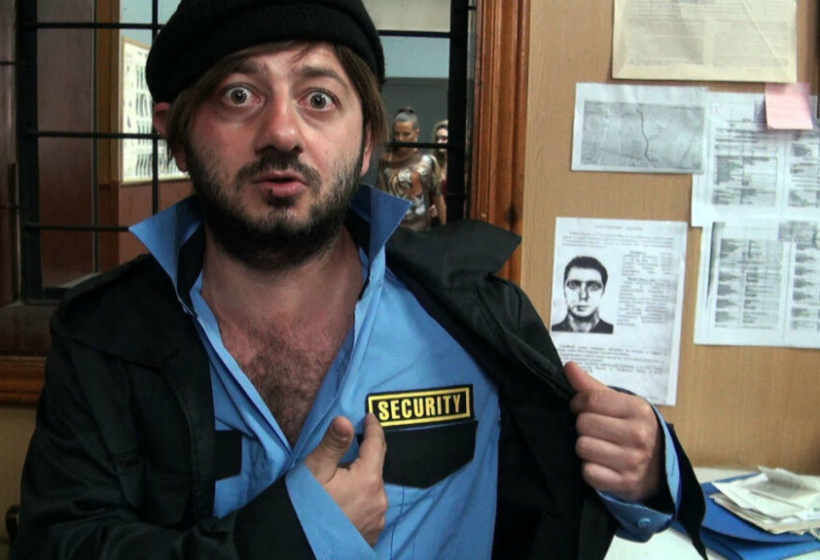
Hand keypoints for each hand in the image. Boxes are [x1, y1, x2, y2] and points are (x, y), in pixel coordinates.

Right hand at [303, 414, 387, 544]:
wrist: (300, 549)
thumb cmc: (306, 507)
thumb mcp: (315, 471)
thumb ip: (333, 444)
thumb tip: (345, 420)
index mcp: (369, 479)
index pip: (377, 444)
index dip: (373, 427)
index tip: (370, 416)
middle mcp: (380, 500)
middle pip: (376, 468)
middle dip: (365, 455)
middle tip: (348, 448)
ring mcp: (378, 520)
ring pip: (373, 489)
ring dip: (363, 480)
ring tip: (343, 479)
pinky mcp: (372, 535)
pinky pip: (371, 508)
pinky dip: (362, 499)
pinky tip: (346, 501)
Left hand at [566, 361, 663, 502]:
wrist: (657, 468)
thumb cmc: (632, 428)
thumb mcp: (620, 404)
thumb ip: (591, 387)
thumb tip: (569, 366)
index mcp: (637, 410)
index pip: (590, 400)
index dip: (577, 403)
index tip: (579, 408)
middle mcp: (638, 435)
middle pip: (583, 424)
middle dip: (583, 426)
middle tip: (594, 430)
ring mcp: (632, 461)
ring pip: (583, 447)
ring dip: (585, 447)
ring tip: (597, 446)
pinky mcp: (623, 483)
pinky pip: (588, 472)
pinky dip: (589, 469)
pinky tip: (601, 464)